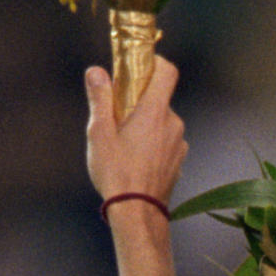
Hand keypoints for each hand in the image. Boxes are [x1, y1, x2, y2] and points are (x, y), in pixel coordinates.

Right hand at [87, 60, 183, 275]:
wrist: (137, 214)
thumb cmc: (117, 173)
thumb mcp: (99, 133)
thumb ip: (99, 98)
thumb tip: (96, 72)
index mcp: (156, 112)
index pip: (167, 71)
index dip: (155, 62)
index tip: (137, 65)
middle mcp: (174, 124)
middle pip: (160, 98)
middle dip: (139, 100)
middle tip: (115, 113)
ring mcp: (179, 145)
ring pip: (162, 122)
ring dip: (145, 124)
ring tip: (122, 143)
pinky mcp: (178, 162)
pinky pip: (165, 142)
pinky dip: (152, 142)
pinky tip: (133, 159)